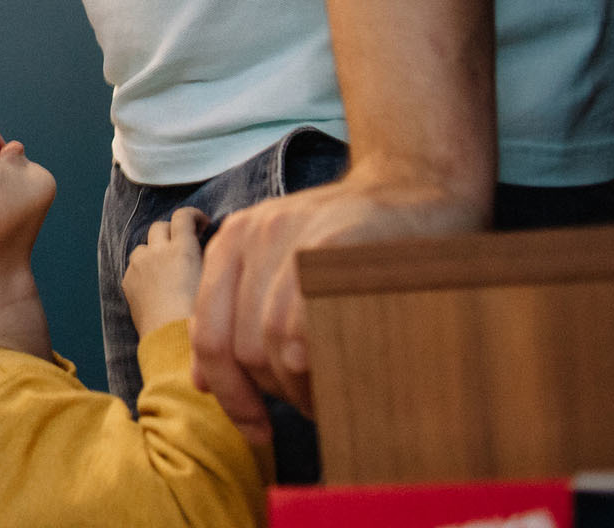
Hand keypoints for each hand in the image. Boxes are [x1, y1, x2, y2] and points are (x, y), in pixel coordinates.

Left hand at [121, 207, 206, 334]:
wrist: (173, 342)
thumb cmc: (202, 315)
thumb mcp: (215, 281)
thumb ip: (211, 259)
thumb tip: (210, 247)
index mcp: (182, 249)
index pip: (183, 216)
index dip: (193, 215)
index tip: (201, 224)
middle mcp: (157, 252)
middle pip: (160, 227)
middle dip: (172, 232)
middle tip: (185, 245)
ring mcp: (138, 266)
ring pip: (143, 247)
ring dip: (154, 251)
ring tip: (168, 268)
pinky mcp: (127, 282)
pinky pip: (134, 267)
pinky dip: (144, 270)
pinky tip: (156, 287)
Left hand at [191, 169, 483, 444]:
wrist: (413, 184)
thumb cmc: (351, 238)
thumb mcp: (280, 264)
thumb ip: (238, 313)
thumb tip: (199, 380)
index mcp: (230, 244)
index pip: (206, 333)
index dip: (226, 393)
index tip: (254, 429)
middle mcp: (248, 236)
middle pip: (236, 346)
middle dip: (270, 393)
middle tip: (308, 405)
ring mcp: (288, 237)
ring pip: (268, 342)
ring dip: (299, 387)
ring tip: (330, 393)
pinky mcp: (330, 244)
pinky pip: (305, 324)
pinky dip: (318, 364)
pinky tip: (342, 372)